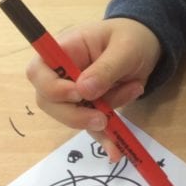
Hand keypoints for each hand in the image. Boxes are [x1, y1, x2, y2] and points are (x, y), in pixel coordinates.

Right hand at [26, 18, 161, 159]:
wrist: (148, 45)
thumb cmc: (132, 37)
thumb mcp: (125, 48)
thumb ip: (105, 68)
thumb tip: (83, 91)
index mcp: (65, 50)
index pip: (38, 71)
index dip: (51, 88)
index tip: (78, 94)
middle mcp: (63, 73)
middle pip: (48, 101)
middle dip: (74, 114)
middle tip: (102, 118)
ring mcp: (75, 92)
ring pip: (70, 117)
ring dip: (99, 118)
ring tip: (133, 90)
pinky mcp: (90, 107)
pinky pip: (90, 126)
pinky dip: (103, 138)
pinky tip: (115, 148)